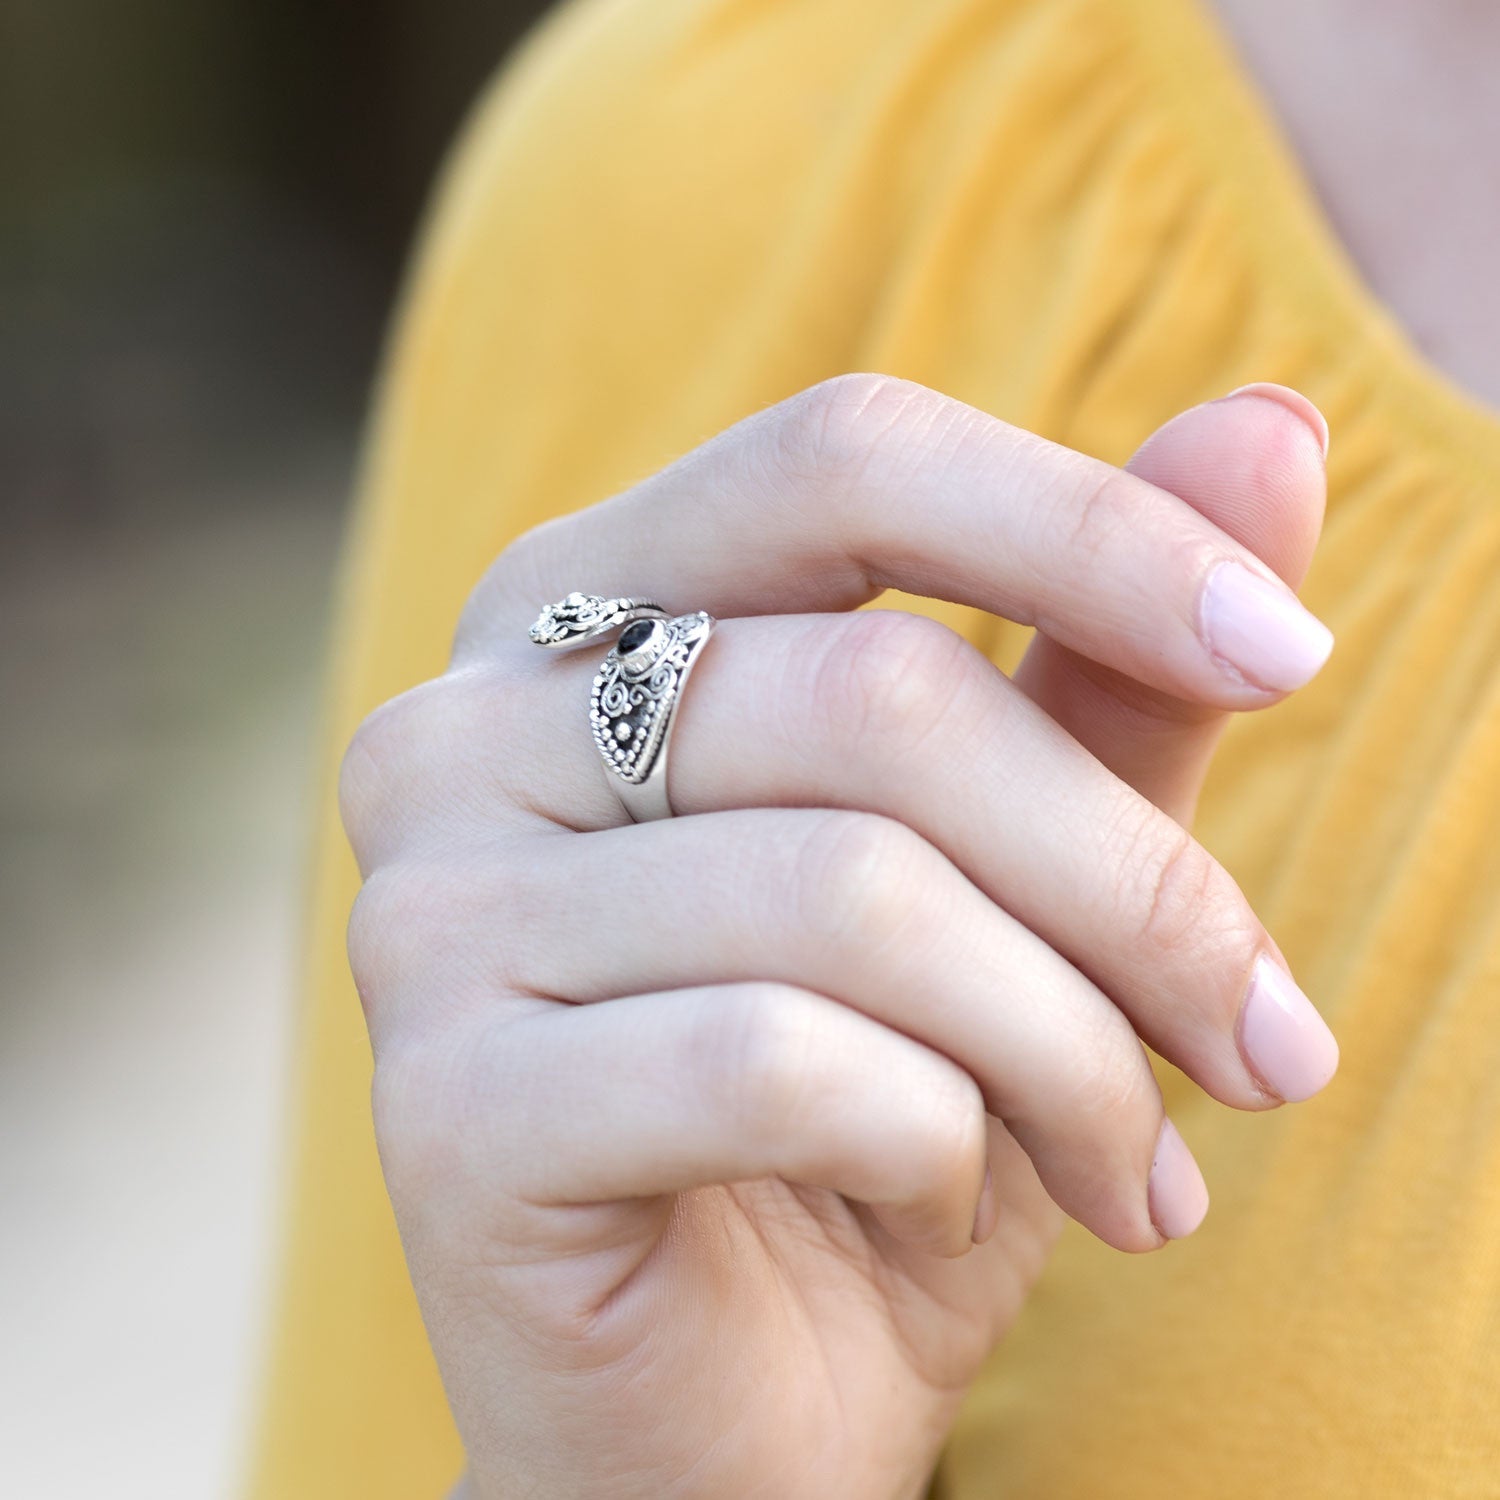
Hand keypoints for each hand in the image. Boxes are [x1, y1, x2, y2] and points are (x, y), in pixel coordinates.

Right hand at [340, 375, 1337, 1499]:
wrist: (723, 1391)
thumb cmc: (874, 1109)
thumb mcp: (1020, 874)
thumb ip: (1106, 657)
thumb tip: (1275, 425)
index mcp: (587, 610)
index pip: (842, 459)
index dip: (1084, 529)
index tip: (1289, 652)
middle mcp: (469, 727)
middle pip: (881, 700)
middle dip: (1133, 889)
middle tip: (1259, 1042)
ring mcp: (429, 912)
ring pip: (854, 892)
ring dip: (1065, 1050)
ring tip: (1132, 1163)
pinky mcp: (443, 1103)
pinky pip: (772, 1061)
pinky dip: (933, 1146)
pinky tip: (939, 1201)